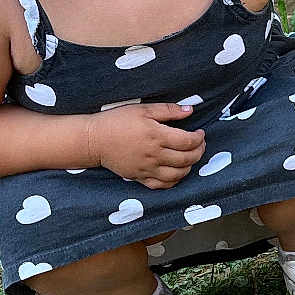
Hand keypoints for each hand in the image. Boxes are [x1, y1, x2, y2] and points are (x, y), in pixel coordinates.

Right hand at [88, 103, 205, 188]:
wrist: (94, 140)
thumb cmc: (117, 121)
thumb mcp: (143, 109)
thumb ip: (168, 110)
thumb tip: (190, 110)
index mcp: (156, 136)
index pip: (188, 141)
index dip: (199, 138)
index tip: (200, 133)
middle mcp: (154, 155)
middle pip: (187, 159)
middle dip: (199, 152)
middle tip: (199, 145)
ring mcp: (147, 169)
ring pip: (178, 175)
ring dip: (189, 166)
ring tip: (190, 157)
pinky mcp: (140, 178)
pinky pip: (162, 185)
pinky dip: (174, 181)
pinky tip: (176, 171)